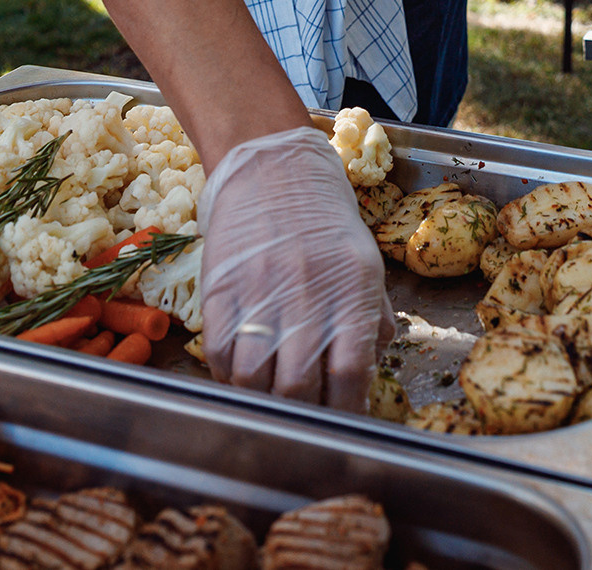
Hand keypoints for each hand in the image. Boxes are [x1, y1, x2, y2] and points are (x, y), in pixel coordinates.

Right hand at [198, 127, 392, 409]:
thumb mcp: (363, 261)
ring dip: (261, 396)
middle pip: (298, 387)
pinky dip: (228, 374)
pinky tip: (240, 368)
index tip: (342, 422)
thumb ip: (371, 315)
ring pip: (253, 379)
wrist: (271, 169)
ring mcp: (259, 293)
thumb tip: (373, 363)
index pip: (350, 375)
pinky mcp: (220, 289)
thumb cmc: (323, 219)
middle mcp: (307, 295)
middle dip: (301, 413)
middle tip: (302, 415)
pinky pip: (218, 354)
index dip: (345, 411)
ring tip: (269, 394)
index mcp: (352, 291)